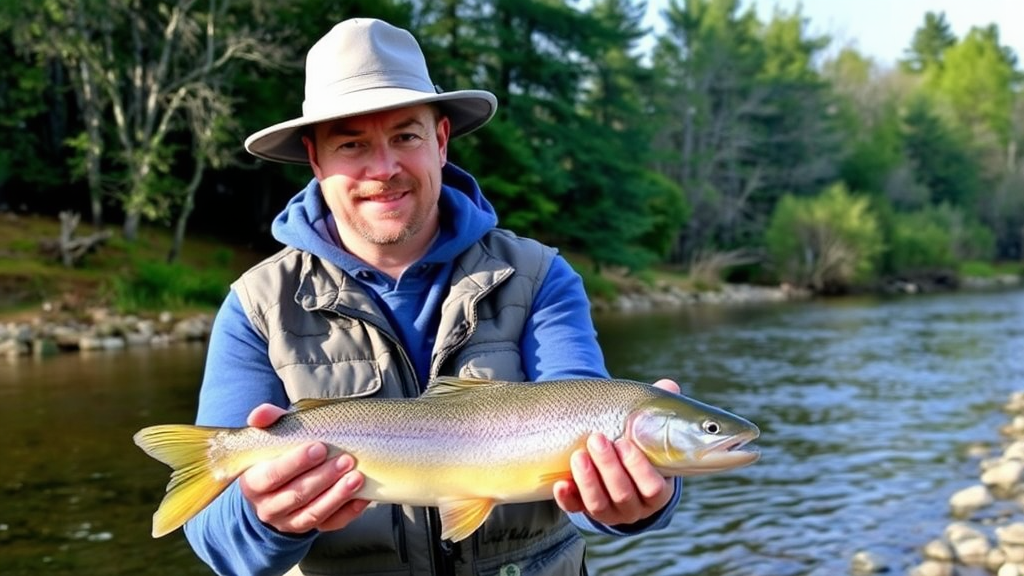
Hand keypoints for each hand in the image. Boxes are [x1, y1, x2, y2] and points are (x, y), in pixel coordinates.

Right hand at [238, 403, 369, 533]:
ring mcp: (289, 522)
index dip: (296, 462)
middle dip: (323, 477)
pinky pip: (330, 525)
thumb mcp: (271, 439)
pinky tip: (363, 496)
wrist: (274, 491)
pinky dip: (348, 512)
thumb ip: (268, 422)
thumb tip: (260, 413)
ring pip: (313, 513)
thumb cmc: (277, 457)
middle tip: (346, 459)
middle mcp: (269, 507)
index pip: (273, 475)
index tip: (320, 447)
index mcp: (254, 483)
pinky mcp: (309, 529)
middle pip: (296, 495)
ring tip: (357, 477)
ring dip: (337, 495)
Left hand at [553, 379, 679, 526]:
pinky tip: (560, 483)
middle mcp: (635, 508)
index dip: (638, 468)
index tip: (624, 442)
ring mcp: (610, 513)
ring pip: (599, 505)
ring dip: (588, 480)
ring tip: (578, 454)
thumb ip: (658, 411)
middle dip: (609, 467)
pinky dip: (567, 498)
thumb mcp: (650, 432)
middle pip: (623, 495)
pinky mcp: (585, 511)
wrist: (617, 470)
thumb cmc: (638, 445)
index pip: (652, 488)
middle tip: (596, 438)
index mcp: (657, 492)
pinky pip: (575, 509)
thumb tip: (669, 386)